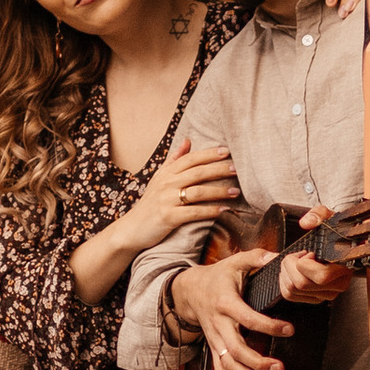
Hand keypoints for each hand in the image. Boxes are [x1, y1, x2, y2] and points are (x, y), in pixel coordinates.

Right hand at [118, 133, 242, 257]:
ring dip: (219, 191)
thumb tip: (188, 140)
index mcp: (166, 173)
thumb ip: (174, 160)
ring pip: (198, 192)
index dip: (208, 154)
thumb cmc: (150, 204)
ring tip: (236, 192)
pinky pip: (194, 212)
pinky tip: (223, 210)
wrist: (131, 229)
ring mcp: (166, 200)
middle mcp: (166, 184)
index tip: (227, 151)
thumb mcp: (159, 179)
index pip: (190, 158)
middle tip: (238, 169)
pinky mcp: (168, 217)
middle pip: (197, 172)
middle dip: (219, 169)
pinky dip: (210, 211)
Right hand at [172, 246, 290, 369]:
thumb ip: (257, 257)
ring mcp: (214, 340)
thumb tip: (279, 257)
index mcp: (226, 303)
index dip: (268, 326)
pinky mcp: (214, 349)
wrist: (189, 292)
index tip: (290, 330)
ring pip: (228, 365)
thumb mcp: (235, 262)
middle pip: (236, 350)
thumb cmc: (218, 277)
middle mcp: (218, 325)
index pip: (247, 318)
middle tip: (280, 368)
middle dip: (258, 362)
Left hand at [279, 206, 359, 305]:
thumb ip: (319, 214)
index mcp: (343, 266)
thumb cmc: (336, 234)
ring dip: (285, 273)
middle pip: (302, 284)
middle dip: (290, 265)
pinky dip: (284, 282)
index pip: (321, 276)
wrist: (343, 247)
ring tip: (294, 262)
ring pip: (293, 291)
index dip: (305, 263)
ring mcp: (328, 294)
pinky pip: (290, 296)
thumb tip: (306, 223)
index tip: (306, 252)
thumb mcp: (329, 218)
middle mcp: (338, 284)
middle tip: (296, 255)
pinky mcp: (317, 298)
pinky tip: (292, 271)